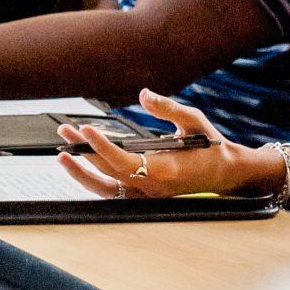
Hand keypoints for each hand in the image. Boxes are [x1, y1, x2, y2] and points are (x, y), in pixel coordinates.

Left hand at [56, 90, 242, 199]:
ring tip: (64, 152)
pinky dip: (95, 179)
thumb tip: (144, 94)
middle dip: (83, 153)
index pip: (124, 163)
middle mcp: (154, 187)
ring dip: (82, 173)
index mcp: (166, 170)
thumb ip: (168, 108)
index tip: (86, 130)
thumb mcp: (194, 120)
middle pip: (108, 175)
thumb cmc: (210, 146)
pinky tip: (82, 163)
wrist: (225, 173)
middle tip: (65, 131)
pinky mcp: (144, 195)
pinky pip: (113, 191)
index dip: (102, 148)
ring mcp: (148, 195)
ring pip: (106, 190)